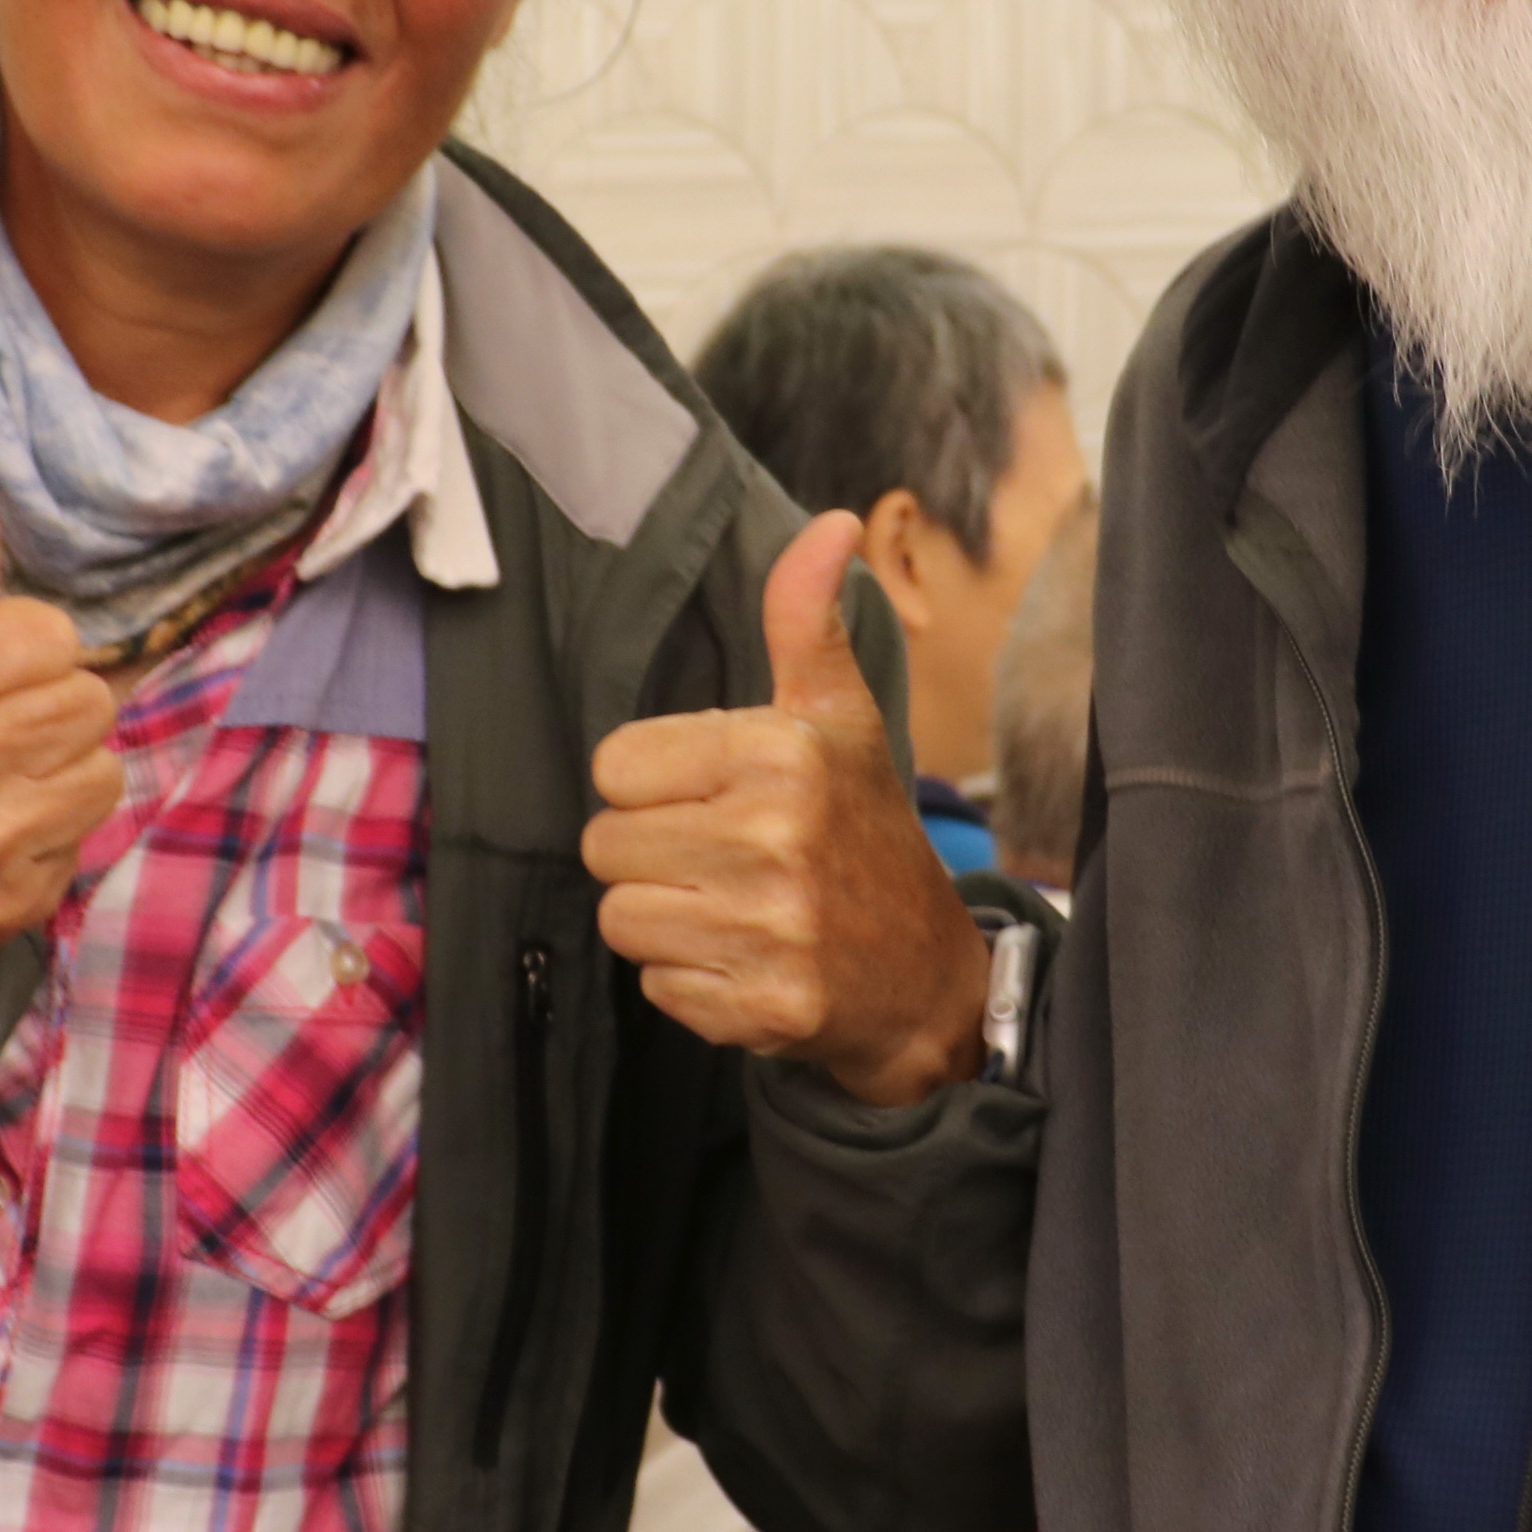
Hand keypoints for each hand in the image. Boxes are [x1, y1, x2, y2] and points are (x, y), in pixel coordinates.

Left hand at [580, 517, 991, 1105]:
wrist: (927, 976)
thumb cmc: (864, 831)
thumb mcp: (840, 717)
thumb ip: (807, 619)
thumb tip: (830, 523)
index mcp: (780, 753)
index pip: (615, 764)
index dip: (655, 781)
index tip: (717, 795)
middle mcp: (773, 838)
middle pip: (605, 844)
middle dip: (653, 852)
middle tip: (726, 857)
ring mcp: (768, 929)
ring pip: (620, 917)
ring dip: (665, 918)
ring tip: (734, 908)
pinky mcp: (759, 1008)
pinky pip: (654, 986)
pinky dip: (690, 981)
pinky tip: (747, 959)